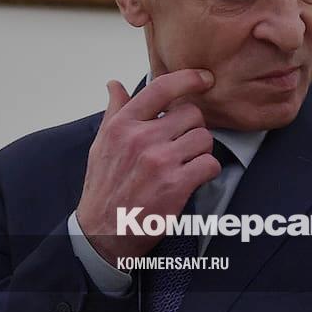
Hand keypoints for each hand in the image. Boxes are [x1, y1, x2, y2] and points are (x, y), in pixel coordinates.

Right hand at [76, 69, 221, 263]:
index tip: (205, 78)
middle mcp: (140, 138)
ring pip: (204, 138)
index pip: (161, 87)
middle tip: (183, 145)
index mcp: (123, 125)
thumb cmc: (104, 187)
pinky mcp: (176, 184)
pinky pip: (210, 163)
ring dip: (202, 151)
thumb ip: (115, 112)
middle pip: (192, 114)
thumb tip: (114, 84)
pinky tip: (194, 179)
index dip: (189, 78)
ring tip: (186, 163)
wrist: (102, 233)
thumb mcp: (101, 145)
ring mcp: (159, 160)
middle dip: (193, 129)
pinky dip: (208, 171)